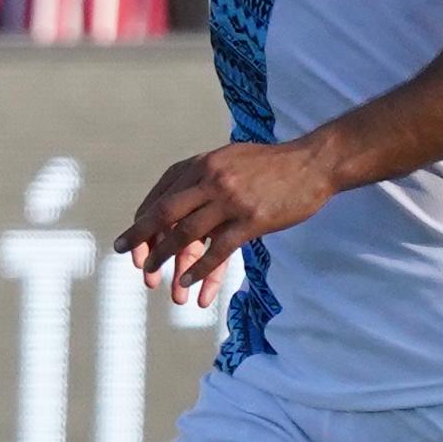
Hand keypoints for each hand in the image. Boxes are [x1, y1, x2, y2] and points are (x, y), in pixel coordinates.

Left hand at [117, 137, 337, 307]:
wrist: (314, 163)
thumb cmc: (273, 165)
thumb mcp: (229, 159)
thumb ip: (203, 176)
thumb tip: (178, 198)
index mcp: (203, 163)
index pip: (161, 194)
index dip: (143, 220)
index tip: (131, 238)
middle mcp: (211, 178)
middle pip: (165, 213)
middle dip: (142, 238)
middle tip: (128, 258)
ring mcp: (231, 200)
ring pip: (187, 234)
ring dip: (166, 258)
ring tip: (153, 276)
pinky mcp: (252, 220)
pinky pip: (219, 250)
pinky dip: (200, 269)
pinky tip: (188, 283)